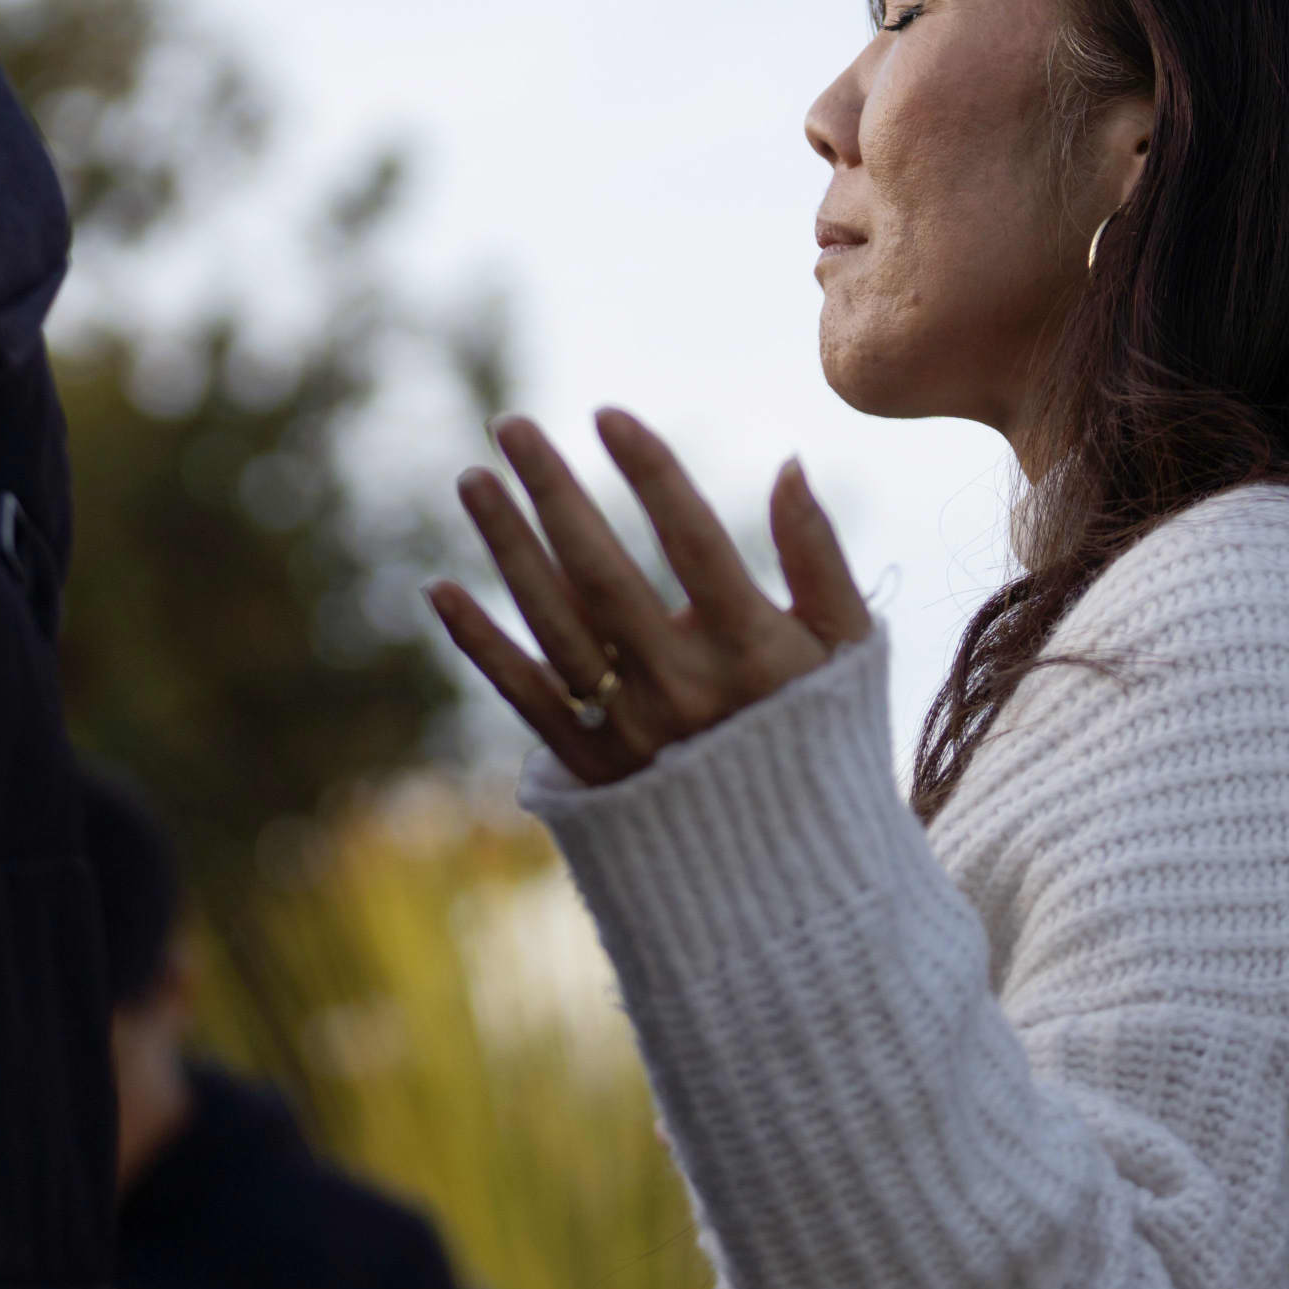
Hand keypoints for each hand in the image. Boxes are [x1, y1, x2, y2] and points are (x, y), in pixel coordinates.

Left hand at [429, 408, 872, 787]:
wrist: (789, 874)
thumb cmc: (824, 735)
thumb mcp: (846, 649)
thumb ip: (819, 558)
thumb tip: (786, 463)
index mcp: (755, 653)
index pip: (695, 543)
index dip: (652, 474)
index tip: (607, 414)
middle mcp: (686, 691)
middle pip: (604, 576)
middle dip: (554, 493)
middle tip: (511, 425)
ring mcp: (631, 733)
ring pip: (554, 625)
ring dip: (506, 548)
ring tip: (472, 479)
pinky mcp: (591, 770)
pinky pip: (525, 697)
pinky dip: (481, 645)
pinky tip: (442, 589)